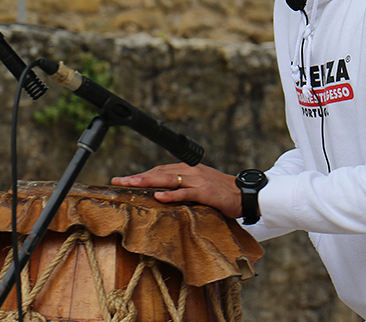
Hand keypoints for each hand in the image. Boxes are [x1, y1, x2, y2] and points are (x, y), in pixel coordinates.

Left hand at [112, 163, 241, 219]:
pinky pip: (185, 193)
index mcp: (188, 169)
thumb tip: (162, 195)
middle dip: (138, 177)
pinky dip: (171, 194)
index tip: (125, 180)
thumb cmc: (222, 193)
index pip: (160, 170)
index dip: (142, 174)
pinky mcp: (205, 192)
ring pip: (169, 179)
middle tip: (119, 181)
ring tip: (131, 184)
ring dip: (148, 181)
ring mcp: (198, 180)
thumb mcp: (200, 187)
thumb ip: (183, 188)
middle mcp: (191, 171)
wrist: (246, 195)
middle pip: (159, 172)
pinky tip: (158, 196)